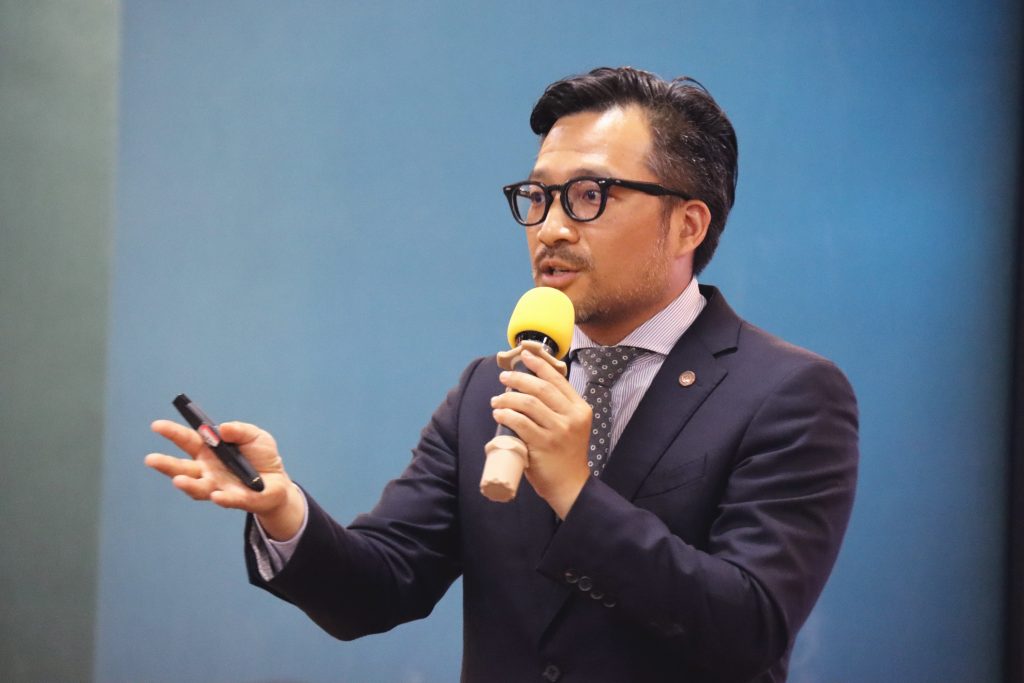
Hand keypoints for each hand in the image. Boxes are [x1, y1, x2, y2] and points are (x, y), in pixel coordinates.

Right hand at [145, 419, 303, 539]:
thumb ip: (239, 430)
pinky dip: (223, 498)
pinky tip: (216, 494)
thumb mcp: (254, 436)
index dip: (172, 433)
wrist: (278, 482)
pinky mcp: (236, 500)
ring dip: (188, 485)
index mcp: (208, 451)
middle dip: (166, 464)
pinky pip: (228, 499)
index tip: (156, 425)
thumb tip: (221, 429)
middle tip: (150, 459)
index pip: (187, 440)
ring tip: (178, 480)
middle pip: (183, 468)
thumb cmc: (261, 456)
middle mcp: (207, 471)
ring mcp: (218, 487)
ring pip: (199, 488)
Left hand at [490, 349, 592, 516]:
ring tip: (497, 400)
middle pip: (541, 388)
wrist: (571, 485)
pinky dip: (507, 414)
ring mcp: (559, 431)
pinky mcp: (544, 445)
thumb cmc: (566, 453)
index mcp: (580, 408)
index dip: (539, 365)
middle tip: (504, 377)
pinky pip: (521, 423)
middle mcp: (572, 417)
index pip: (558, 380)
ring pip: (529, 403)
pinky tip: (499, 413)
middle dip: (519, 378)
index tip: (525, 355)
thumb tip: (529, 385)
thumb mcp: (571, 425)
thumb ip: (557, 407)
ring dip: (508, 398)